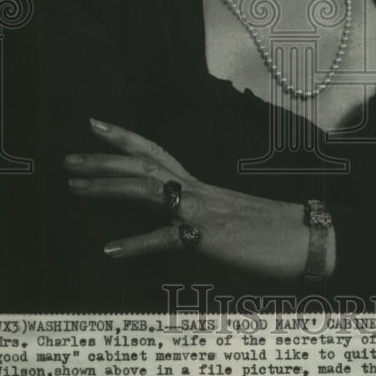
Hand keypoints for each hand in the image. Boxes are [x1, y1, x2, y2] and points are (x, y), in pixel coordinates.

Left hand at [65, 119, 324, 281]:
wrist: (309, 238)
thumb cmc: (274, 233)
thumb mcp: (229, 223)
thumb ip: (202, 221)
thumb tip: (183, 228)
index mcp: (201, 186)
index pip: (155, 153)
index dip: (123, 138)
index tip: (93, 124)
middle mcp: (197, 190)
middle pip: (142, 166)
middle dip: (101, 161)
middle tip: (66, 160)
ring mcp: (201, 211)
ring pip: (146, 189)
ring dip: (107, 187)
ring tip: (73, 188)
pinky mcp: (208, 238)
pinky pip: (166, 240)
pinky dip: (136, 245)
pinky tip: (109, 250)